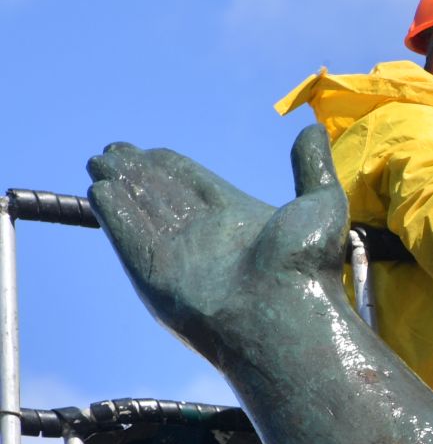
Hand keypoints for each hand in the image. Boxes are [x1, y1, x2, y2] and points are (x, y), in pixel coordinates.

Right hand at [87, 126, 347, 366]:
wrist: (285, 314)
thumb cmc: (307, 265)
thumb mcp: (321, 204)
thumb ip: (312, 167)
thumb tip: (313, 129)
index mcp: (240, 219)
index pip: (195, 183)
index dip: (170, 166)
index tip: (149, 149)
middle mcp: (207, 237)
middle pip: (164, 196)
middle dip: (139, 173)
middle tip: (113, 150)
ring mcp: (181, 257)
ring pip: (143, 211)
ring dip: (121, 186)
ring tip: (100, 161)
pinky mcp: (156, 276)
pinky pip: (129, 237)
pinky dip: (114, 214)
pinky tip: (100, 190)